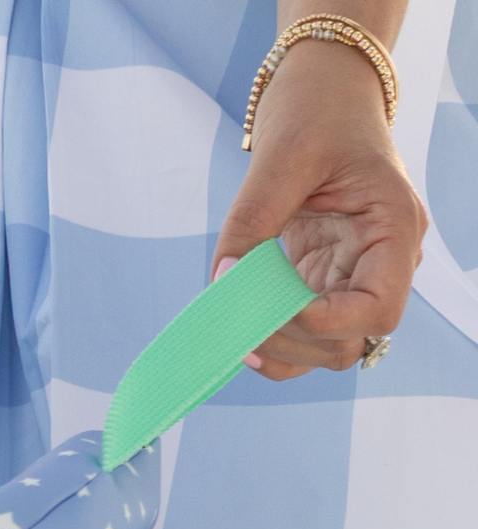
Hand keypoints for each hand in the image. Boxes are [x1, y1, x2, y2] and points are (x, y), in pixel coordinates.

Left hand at [218, 37, 427, 380]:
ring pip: (326, 349)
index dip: (327, 325)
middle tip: (239, 323)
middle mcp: (381, 261)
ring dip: (280, 350)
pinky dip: (271, 341)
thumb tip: (221, 281)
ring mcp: (352, 275)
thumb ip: (252, 220)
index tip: (275, 310)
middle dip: (293, 342)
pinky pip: (302, 333)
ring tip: (234, 329)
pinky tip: (239, 327)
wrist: (323, 93)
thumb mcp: (283, 155)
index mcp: (392, 227)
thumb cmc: (318, 111)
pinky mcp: (322, 280)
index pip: (378, 309)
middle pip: (349, 342)